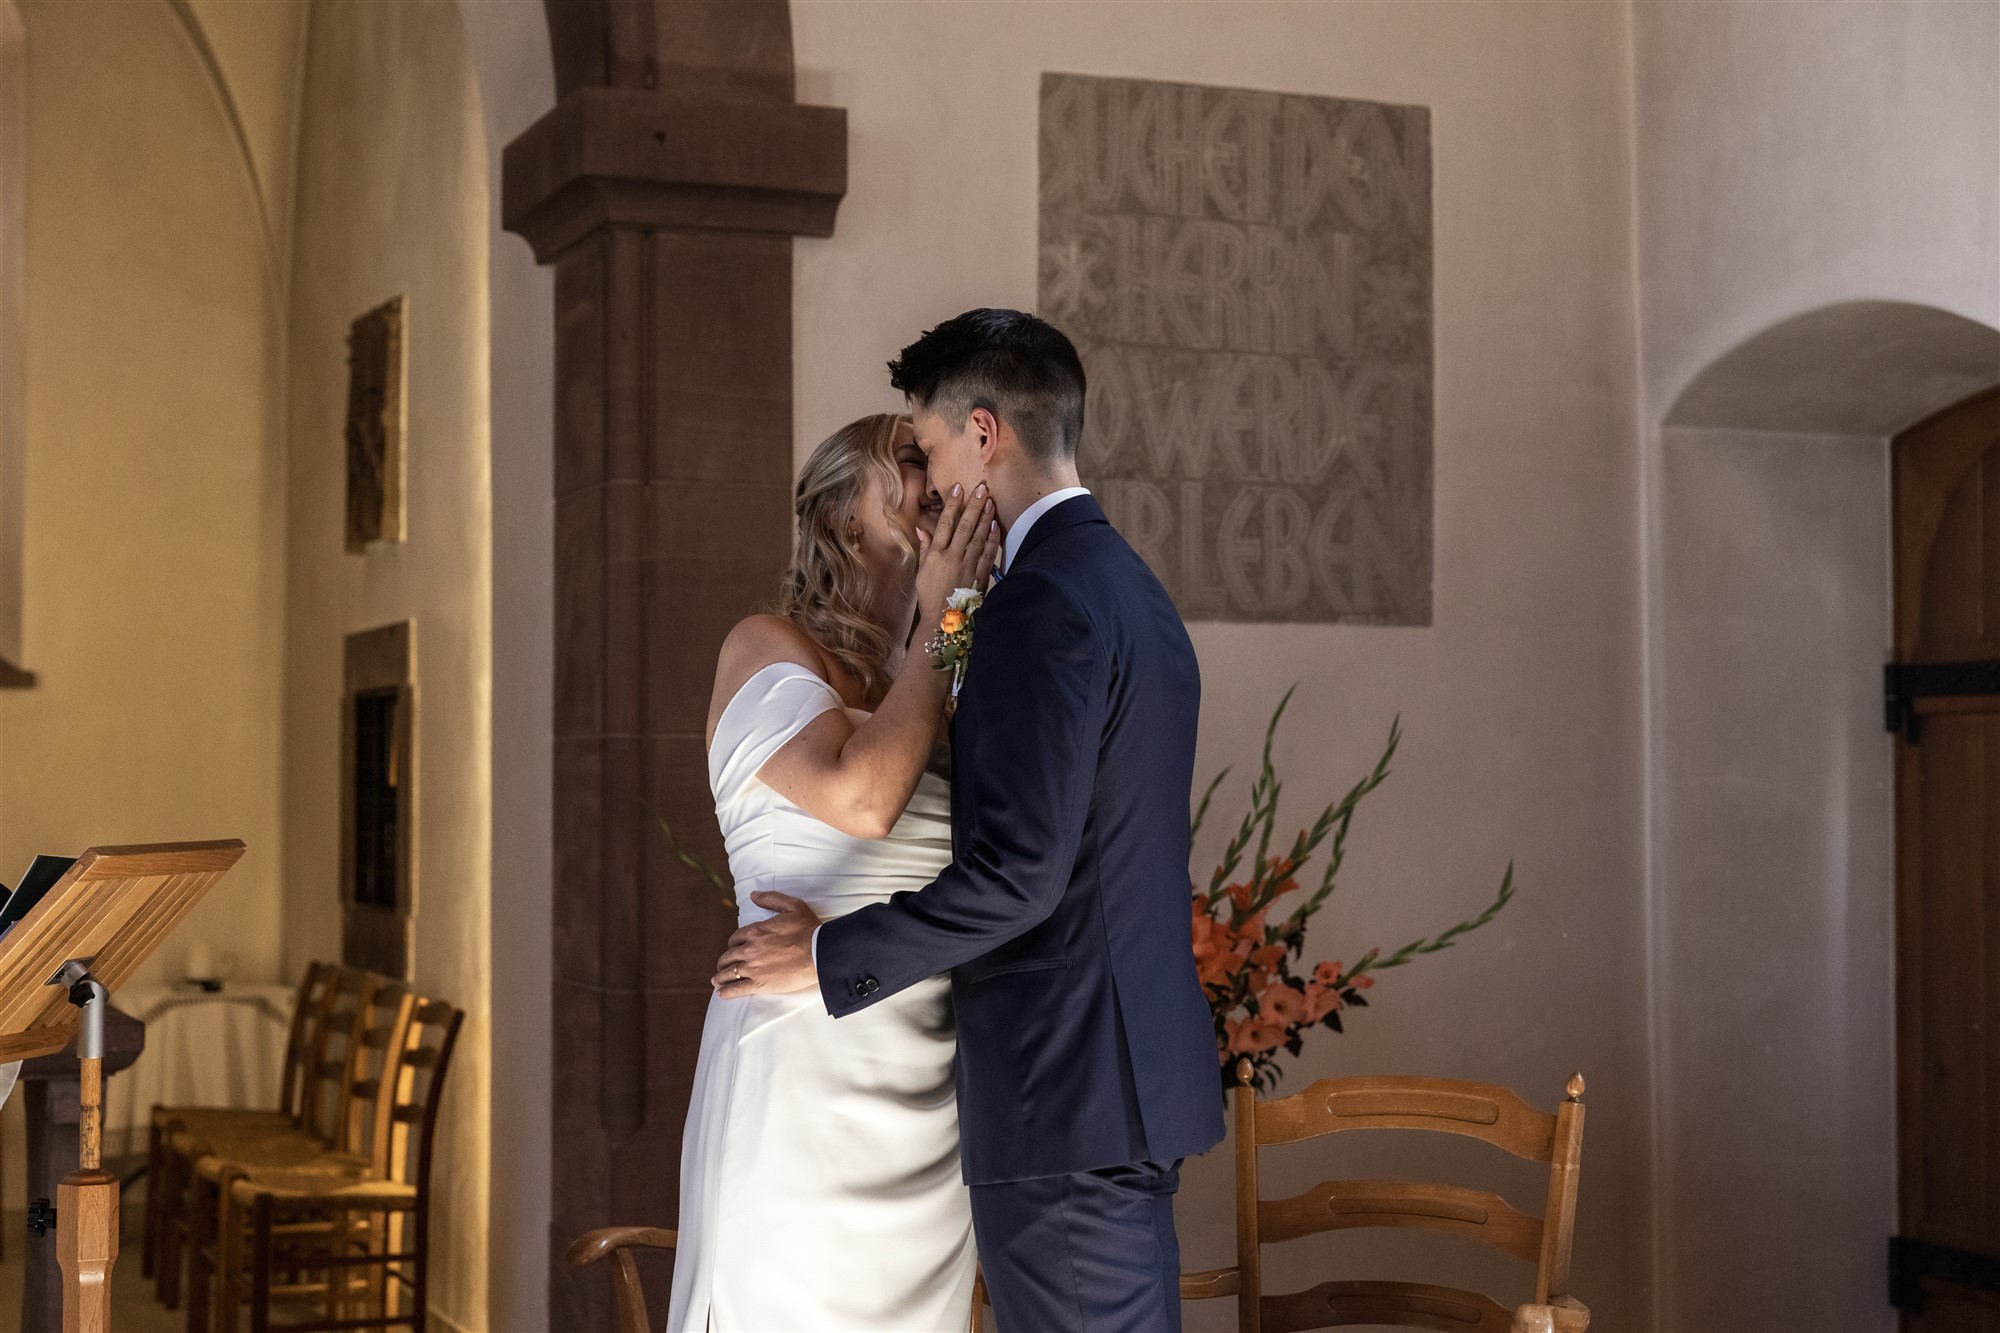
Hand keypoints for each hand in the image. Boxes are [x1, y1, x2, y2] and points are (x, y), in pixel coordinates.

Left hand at [712, 891, 821, 997]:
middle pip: (729, 956)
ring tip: (717, 981)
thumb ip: (771, 899)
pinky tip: (721, 993)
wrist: (819, 952)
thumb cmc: (809, 929)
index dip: (733, 944)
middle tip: (723, 966)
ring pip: (728, 973)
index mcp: (755, 931)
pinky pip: (736, 989)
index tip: (735, 949)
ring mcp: (753, 968)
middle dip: (724, 962)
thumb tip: (753, 895)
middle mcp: (749, 949)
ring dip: (720, 977)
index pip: (735, 938)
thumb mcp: (792, 906)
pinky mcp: (759, 984)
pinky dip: (726, 992)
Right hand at [914, 483, 999, 632]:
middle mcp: (952, 558)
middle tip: (981, 487)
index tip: (958, 488)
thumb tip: (922, 529)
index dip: (952, 505)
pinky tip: (995, 525)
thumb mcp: (922, 571)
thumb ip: (925, 548)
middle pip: (964, 527)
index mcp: (936, 555)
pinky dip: (992, 539)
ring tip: (990, 501)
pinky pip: (988, 554)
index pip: (945, 524)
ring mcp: (968, 566)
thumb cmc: (930, 595)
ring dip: (984, 518)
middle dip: (973, 505)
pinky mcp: (980, 576)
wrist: (944, 621)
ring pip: (978, 537)